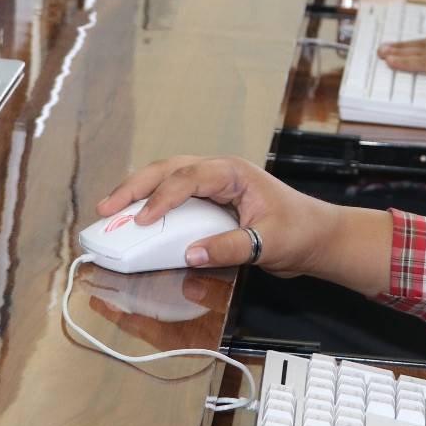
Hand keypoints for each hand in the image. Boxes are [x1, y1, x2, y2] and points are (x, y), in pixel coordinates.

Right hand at [97, 155, 393, 293]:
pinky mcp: (212, 202)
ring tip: (112, 210)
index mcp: (234, 173)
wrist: (318, 237)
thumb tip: (191, 254)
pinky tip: (138, 220)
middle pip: (168, 170)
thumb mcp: (267, 243)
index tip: (142, 221)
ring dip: (140, 192)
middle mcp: (220, 173)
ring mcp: (215, 186)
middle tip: (107, 207)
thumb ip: (229, 248)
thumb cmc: (300, 231)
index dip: (161, 199)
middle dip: (135, 187)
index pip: (188, 179)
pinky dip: (154, 206)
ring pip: (168, 179)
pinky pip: (176, 198)